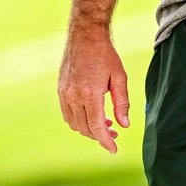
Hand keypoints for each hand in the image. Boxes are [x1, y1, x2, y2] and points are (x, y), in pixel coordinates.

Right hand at [58, 27, 130, 152]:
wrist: (85, 35)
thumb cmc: (105, 54)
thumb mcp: (119, 77)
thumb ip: (122, 103)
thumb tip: (124, 125)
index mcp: (90, 94)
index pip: (96, 127)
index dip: (105, 141)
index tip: (114, 150)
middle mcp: (73, 96)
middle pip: (85, 128)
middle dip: (99, 135)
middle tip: (114, 133)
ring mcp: (64, 93)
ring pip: (75, 123)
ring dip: (89, 128)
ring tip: (106, 124)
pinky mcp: (60, 90)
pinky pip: (67, 114)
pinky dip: (79, 120)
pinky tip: (92, 115)